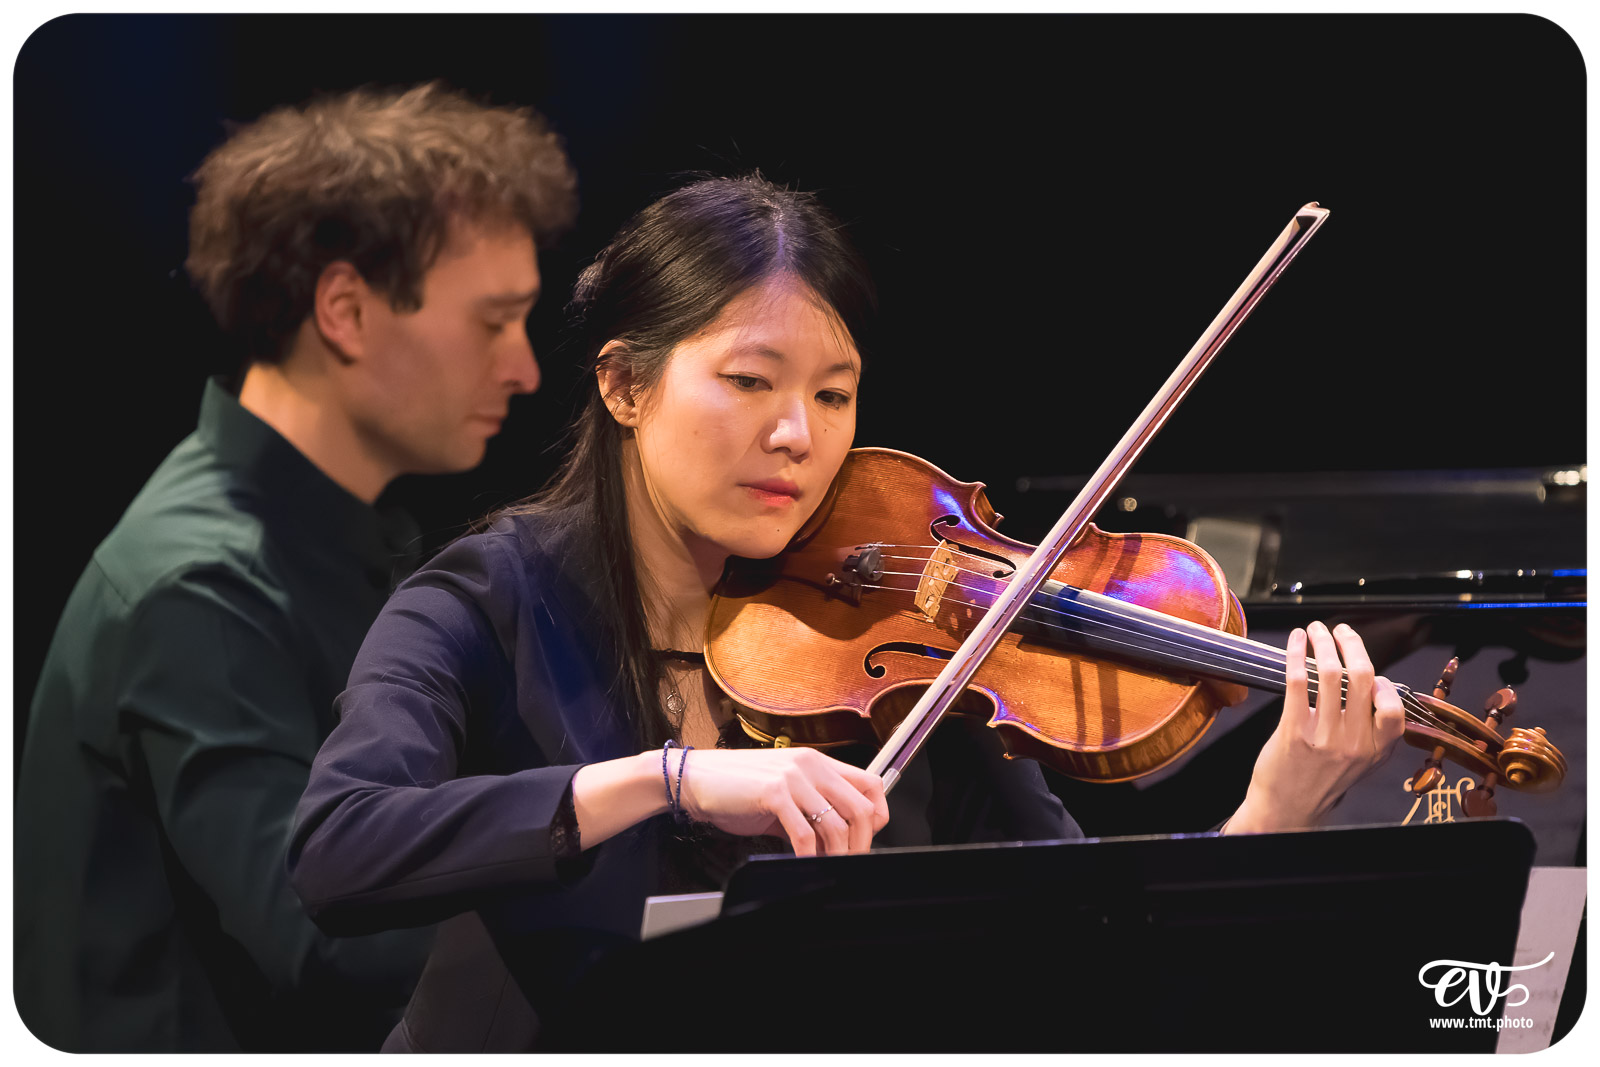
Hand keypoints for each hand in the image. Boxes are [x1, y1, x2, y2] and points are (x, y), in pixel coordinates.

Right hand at [677, 747, 889, 855]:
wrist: (695, 780)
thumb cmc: (737, 788)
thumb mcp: (784, 795)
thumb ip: (811, 813)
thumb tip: (835, 842)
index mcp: (817, 762)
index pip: (871, 783)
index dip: (878, 815)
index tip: (868, 838)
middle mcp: (810, 765)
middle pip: (861, 807)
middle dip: (861, 843)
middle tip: (851, 862)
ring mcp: (793, 777)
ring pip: (836, 823)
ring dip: (837, 853)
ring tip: (827, 866)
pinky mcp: (774, 793)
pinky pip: (804, 833)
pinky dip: (809, 855)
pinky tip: (804, 862)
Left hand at [1226, 620, 1405, 833]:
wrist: (1287, 809)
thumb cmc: (1321, 781)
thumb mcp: (1360, 762)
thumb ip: (1372, 730)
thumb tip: (1374, 686)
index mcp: (1376, 749)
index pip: (1393, 707)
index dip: (1382, 681)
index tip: (1365, 666)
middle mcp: (1355, 743)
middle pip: (1364, 678)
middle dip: (1352, 645)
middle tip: (1339, 631)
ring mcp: (1325, 737)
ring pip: (1331, 674)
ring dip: (1323, 643)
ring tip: (1315, 630)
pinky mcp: (1294, 730)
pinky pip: (1298, 682)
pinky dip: (1296, 654)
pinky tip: (1295, 642)